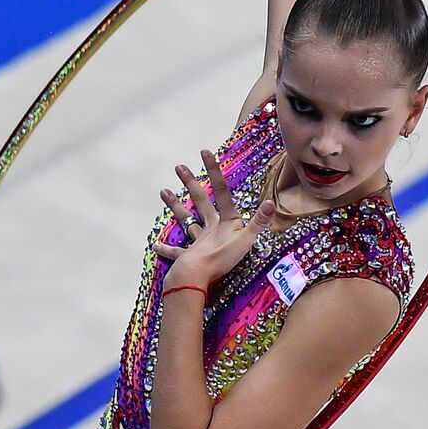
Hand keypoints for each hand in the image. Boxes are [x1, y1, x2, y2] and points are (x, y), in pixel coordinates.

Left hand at [152, 149, 275, 286]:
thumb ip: (259, 222)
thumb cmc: (223, 258)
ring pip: (186, 220)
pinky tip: (156, 245)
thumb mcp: (247, 240)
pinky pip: (177, 252)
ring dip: (175, 205)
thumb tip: (271, 203)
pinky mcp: (189, 257)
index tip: (204, 152)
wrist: (199, 276)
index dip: (214, 172)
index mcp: (226, 222)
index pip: (221, 191)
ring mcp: (198, 241)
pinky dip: (167, 249)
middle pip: (200, 201)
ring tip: (163, 191)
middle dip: (191, 183)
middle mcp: (210, 227)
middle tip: (179, 167)